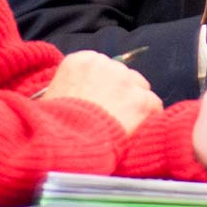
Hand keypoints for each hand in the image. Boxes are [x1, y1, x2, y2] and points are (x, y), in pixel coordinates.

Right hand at [40, 50, 160, 133]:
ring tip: (121, 126)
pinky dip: (147, 118)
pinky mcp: (142, 100)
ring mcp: (125, 81)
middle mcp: (105, 64)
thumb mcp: (52, 99)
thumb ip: (72, 89)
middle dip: (119, 94)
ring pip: (140, 88)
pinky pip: (154, 105)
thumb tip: (84, 96)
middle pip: (123, 75)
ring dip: (134, 105)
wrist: (65, 145)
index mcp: (79, 61)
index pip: (102, 67)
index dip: (102, 88)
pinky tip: (133, 131)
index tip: (98, 103)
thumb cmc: (53, 127)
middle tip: (110, 117)